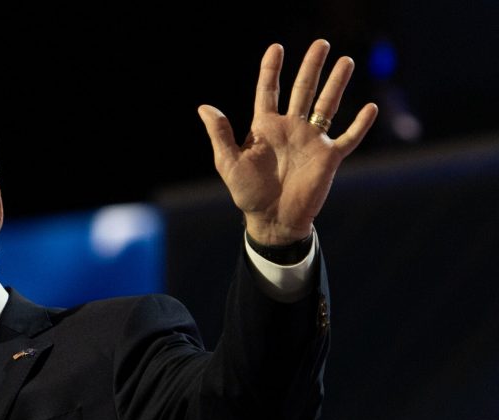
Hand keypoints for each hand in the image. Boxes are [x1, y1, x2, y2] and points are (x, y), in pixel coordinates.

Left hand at [198, 39, 378, 244]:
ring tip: (346, 61)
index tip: (276, 48)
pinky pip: (348, 138)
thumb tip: (204, 107)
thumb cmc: (247, 192)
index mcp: (265, 127)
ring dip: (337, 84)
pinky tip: (370, 108)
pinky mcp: (329, 158)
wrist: (271, 219)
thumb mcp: (228, 162)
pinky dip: (359, 124)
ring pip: (327, 106)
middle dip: (312, 67)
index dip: (271, 69)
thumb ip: (220, 133)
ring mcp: (311, 141)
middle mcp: (290, 129)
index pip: (268, 91)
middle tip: (321, 44)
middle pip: (303, 90)